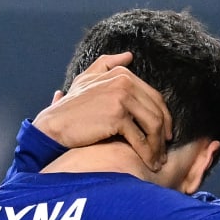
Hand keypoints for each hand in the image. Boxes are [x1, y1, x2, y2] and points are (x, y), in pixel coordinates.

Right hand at [33, 53, 172, 173]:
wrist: (54, 125)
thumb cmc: (70, 107)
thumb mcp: (87, 79)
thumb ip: (107, 65)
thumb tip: (128, 56)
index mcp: (121, 74)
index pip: (154, 97)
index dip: (164, 118)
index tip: (165, 136)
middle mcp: (124, 81)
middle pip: (156, 111)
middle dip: (163, 135)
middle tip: (164, 153)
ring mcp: (121, 97)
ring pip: (152, 125)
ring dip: (158, 147)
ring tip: (158, 162)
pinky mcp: (118, 116)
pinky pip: (141, 138)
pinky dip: (148, 154)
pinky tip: (149, 164)